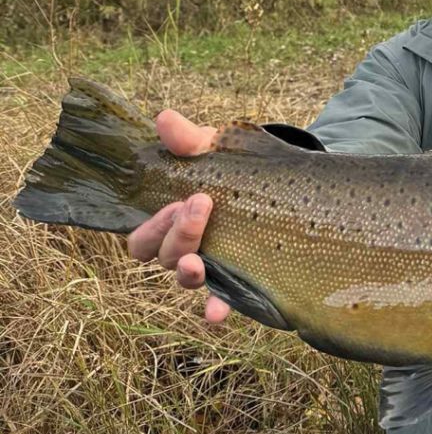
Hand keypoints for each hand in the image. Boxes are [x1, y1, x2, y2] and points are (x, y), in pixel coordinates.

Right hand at [126, 110, 230, 322]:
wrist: (287, 183)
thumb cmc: (239, 168)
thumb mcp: (217, 151)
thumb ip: (190, 140)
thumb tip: (165, 119)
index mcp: (172, 221)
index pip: (142, 238)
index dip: (153, 225)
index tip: (181, 199)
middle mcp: (188, 248)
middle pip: (160, 256)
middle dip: (175, 234)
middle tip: (201, 205)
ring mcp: (214, 266)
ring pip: (186, 279)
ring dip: (187, 272)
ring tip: (198, 262)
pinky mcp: (242, 279)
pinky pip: (225, 301)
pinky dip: (216, 309)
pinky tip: (215, 314)